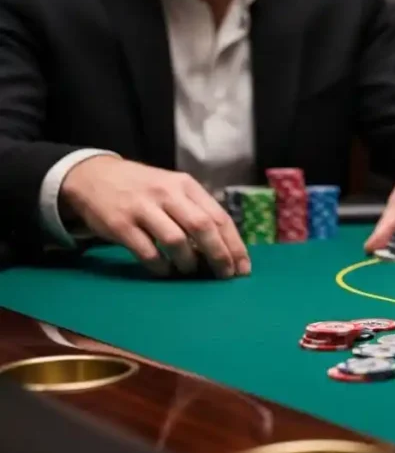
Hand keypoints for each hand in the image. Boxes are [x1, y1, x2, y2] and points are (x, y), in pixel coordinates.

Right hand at [60, 157, 249, 278]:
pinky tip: (165, 271)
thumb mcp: (173, 188)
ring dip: (188, 262)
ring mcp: (143, 208)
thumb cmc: (143, 188)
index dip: (234, 244)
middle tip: (225, 275)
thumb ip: (196, 210)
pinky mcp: (120, 224)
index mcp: (186, 186)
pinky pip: (147, 252)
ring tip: (191, 271)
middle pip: (202, 227)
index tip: (242, 268)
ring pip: (176, 240)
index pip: (219, 216)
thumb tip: (224, 245)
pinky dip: (160, 267)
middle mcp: (167, 194)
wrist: (93, 176)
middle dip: (219, 255)